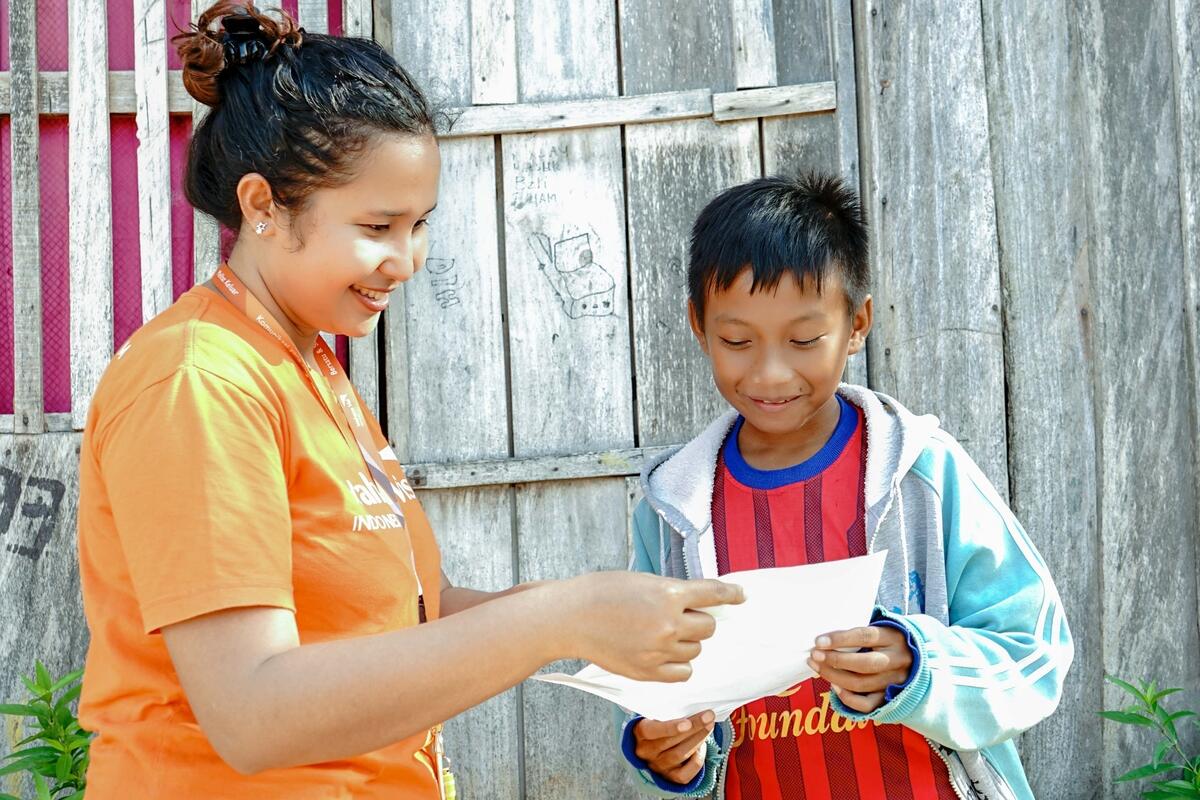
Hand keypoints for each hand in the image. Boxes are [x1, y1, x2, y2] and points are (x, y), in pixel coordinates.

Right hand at [562, 572, 743, 681]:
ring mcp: (659, 650)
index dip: (731, 594)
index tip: (741, 596)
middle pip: (708, 627)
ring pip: (696, 650)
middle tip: (678, 616)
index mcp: (668, 594)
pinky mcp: (648, 671)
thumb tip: (697, 603)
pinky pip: (682, 673)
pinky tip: (663, 654)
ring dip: (686, 642)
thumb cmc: (602, 592)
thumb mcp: (642, 581)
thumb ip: (671, 592)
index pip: (713, 593)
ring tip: (661, 634)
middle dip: (698, 621)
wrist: (570, 617)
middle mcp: (668, 623)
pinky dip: (678, 665)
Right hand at [632, 711, 714, 784]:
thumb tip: (691, 704)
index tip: (687, 722)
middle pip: (672, 742)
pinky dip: (698, 758)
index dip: (670, 727)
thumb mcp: (654, 716)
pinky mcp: (670, 777)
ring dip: (698, 739)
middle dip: (694, 727)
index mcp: (640, 733)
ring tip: (709, 725)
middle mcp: (646, 752)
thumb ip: (666, 712)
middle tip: (708, 716)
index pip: (652, 731)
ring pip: (681, 754)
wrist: (652, 749)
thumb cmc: (657, 726)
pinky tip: (702, 746)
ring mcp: (658, 766)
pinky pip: (688, 771)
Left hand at [808, 625, 912, 712]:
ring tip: (817, 667)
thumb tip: (824, 640)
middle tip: (815, 655)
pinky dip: (848, 698)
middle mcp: (898, 660)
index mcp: (894, 637)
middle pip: (864, 663)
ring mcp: (896, 681)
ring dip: (834, 677)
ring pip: (862, 684)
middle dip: (835, 660)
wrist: (915, 659)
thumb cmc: (885, 641)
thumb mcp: (880, 630)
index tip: (818, 641)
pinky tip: (834, 687)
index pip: (865, 636)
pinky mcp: (892, 698)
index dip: (840, 639)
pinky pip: (867, 704)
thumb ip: (858, 634)